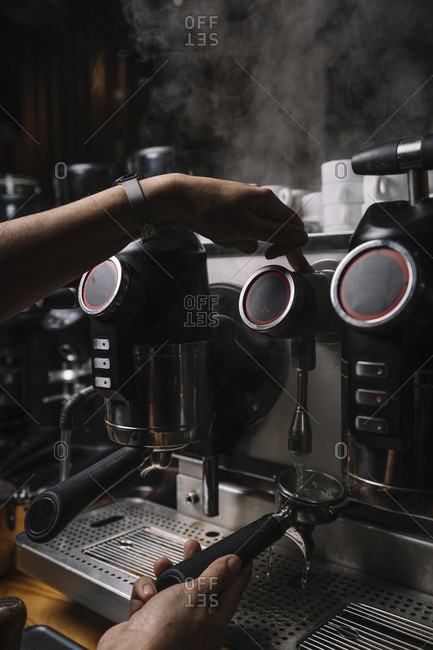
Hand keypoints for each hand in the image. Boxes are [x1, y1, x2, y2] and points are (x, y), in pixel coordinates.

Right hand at [97, 539, 251, 649]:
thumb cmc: (165, 634)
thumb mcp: (195, 596)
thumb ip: (215, 577)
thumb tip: (234, 563)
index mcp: (213, 622)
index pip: (232, 590)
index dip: (237, 570)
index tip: (242, 556)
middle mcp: (193, 624)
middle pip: (199, 585)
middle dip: (194, 564)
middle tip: (193, 548)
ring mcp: (169, 623)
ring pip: (171, 587)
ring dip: (165, 574)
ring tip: (162, 566)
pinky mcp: (148, 621)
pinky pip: (150, 596)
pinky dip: (145, 590)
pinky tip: (146, 595)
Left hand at [145, 174, 312, 272]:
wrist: (179, 200)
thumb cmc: (212, 210)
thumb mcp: (247, 227)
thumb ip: (276, 234)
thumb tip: (304, 239)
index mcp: (267, 201)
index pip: (294, 225)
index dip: (291, 245)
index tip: (278, 259)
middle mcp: (259, 201)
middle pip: (275, 230)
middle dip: (264, 244)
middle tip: (262, 255)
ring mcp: (244, 206)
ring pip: (255, 234)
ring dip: (243, 241)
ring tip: (224, 236)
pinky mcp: (231, 213)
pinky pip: (239, 232)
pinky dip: (231, 238)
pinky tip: (217, 233)